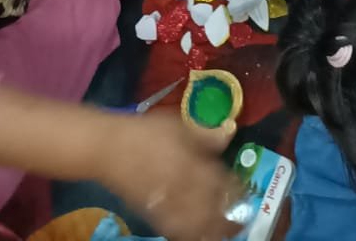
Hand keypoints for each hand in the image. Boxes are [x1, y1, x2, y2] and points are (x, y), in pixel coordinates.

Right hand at [104, 114, 238, 240]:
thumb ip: (206, 134)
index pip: (224, 185)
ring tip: (222, 230)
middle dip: (230, 218)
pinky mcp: (155, 216)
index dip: (238, 191)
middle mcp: (186, 191)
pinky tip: (196, 232)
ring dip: (213, 230)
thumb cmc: (146, 133)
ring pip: (199, 227)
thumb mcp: (179, 125)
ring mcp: (170, 207)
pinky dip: (192, 234)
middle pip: (214, 212)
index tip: (246, 191)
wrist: (110, 150)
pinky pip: (178, 231)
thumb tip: (230, 131)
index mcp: (194, 167)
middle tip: (240, 220)